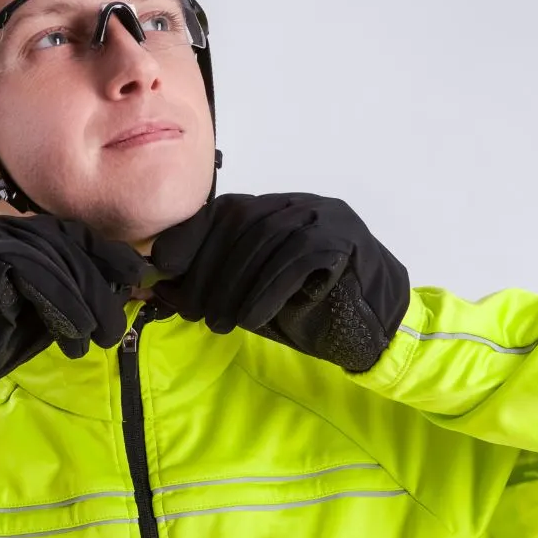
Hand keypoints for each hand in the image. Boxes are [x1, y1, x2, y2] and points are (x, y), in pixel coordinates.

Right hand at [0, 215, 148, 408]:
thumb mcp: (30, 319)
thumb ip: (64, 298)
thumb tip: (117, 289)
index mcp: (4, 239)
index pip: (63, 233)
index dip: (103, 253)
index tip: (135, 278)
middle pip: (61, 238)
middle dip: (97, 282)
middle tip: (113, 327)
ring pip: (47, 251)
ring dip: (81, 297)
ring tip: (95, 337)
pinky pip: (25, 267)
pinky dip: (57, 300)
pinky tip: (71, 331)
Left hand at [150, 193, 409, 371]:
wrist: (378, 333)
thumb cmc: (310, 314)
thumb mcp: (251, 298)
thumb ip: (214, 287)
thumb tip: (159, 286)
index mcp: (276, 210)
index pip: (224, 210)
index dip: (191, 237)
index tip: (164, 269)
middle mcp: (299, 205)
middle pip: (239, 222)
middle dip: (208, 269)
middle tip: (194, 312)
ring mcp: (326, 218)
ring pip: (265, 238)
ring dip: (234, 285)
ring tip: (221, 323)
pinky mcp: (345, 241)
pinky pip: (297, 258)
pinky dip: (267, 290)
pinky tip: (252, 319)